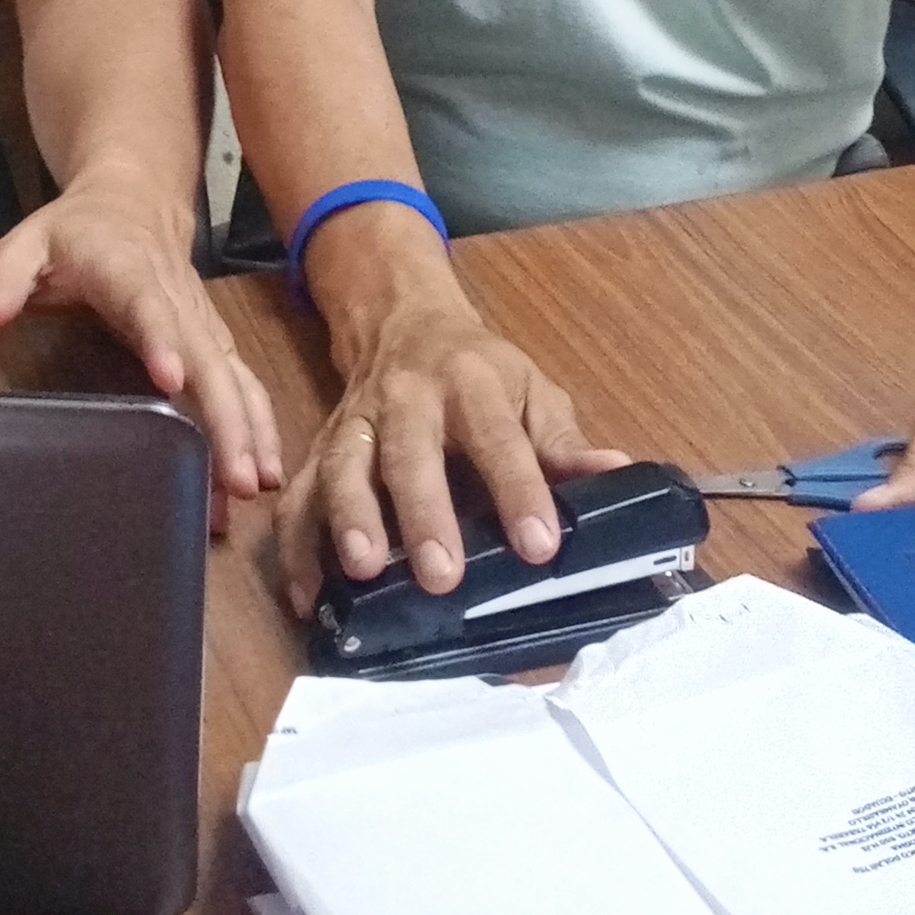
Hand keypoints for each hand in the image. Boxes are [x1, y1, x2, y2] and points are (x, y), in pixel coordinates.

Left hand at [0, 178, 284, 517]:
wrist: (135, 197)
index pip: (146, 306)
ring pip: (234, 376)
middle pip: (208, 357)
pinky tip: (266, 472)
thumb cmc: (74, 229)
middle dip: (226, 417)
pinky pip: (242, 382)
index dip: (160, 340)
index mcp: (126, 272)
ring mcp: (201, 323)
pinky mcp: (213, 341)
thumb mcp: (27, 243)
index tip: (171, 380)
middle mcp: (176, 300)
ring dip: (250, 430)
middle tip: (234, 477)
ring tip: (254, 487)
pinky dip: (259, 424)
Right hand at [279, 289, 628, 615]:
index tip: (540, 546)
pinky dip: (295, 544)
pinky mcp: (321, 448)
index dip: (520, 490)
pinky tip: (306, 595)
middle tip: (443, 576)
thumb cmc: (479, 370)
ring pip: (343, 467)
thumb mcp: (531, 389)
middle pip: (409, 452)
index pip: (499, 438)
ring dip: (350, 519)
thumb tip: (619, 473)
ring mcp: (356, 422)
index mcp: (472, 383)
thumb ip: (564, 440)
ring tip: (364, 571)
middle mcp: (406, 398)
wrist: (402, 320)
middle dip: (423, 513)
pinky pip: (298, 494)